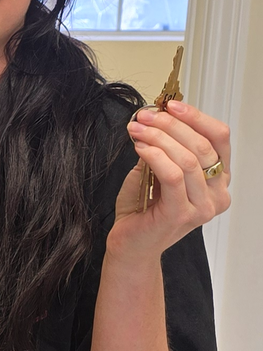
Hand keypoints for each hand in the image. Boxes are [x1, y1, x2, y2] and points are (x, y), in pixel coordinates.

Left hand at [111, 100, 230, 257]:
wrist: (130, 245)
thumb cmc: (142, 210)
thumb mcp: (154, 171)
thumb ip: (161, 149)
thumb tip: (155, 118)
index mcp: (217, 180)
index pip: (219, 139)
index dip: (196, 117)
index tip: (171, 105)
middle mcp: (216, 194)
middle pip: (202, 145)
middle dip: (170, 125)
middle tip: (145, 117)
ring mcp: (202, 206)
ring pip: (187, 159)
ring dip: (159, 138)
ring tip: (137, 130)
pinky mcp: (180, 214)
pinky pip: (172, 175)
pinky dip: (155, 156)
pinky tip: (140, 148)